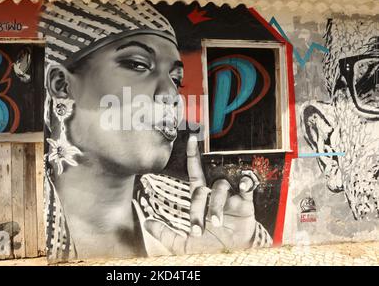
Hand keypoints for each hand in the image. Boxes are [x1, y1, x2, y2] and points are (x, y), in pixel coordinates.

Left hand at [144, 134, 258, 253]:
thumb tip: (146, 223)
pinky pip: (247, 187)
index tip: (191, 139)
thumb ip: (165, 233)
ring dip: (217, 206)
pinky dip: (246, 183)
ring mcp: (230, 196)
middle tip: (197, 229)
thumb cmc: (209, 245)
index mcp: (201, 197)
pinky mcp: (245, 203)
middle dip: (198, 208)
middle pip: (203, 188)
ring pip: (221, 188)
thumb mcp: (182, 242)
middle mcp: (214, 193)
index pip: (195, 172)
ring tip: (215, 222)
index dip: (193, 155)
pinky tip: (242, 187)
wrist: (232, 254)